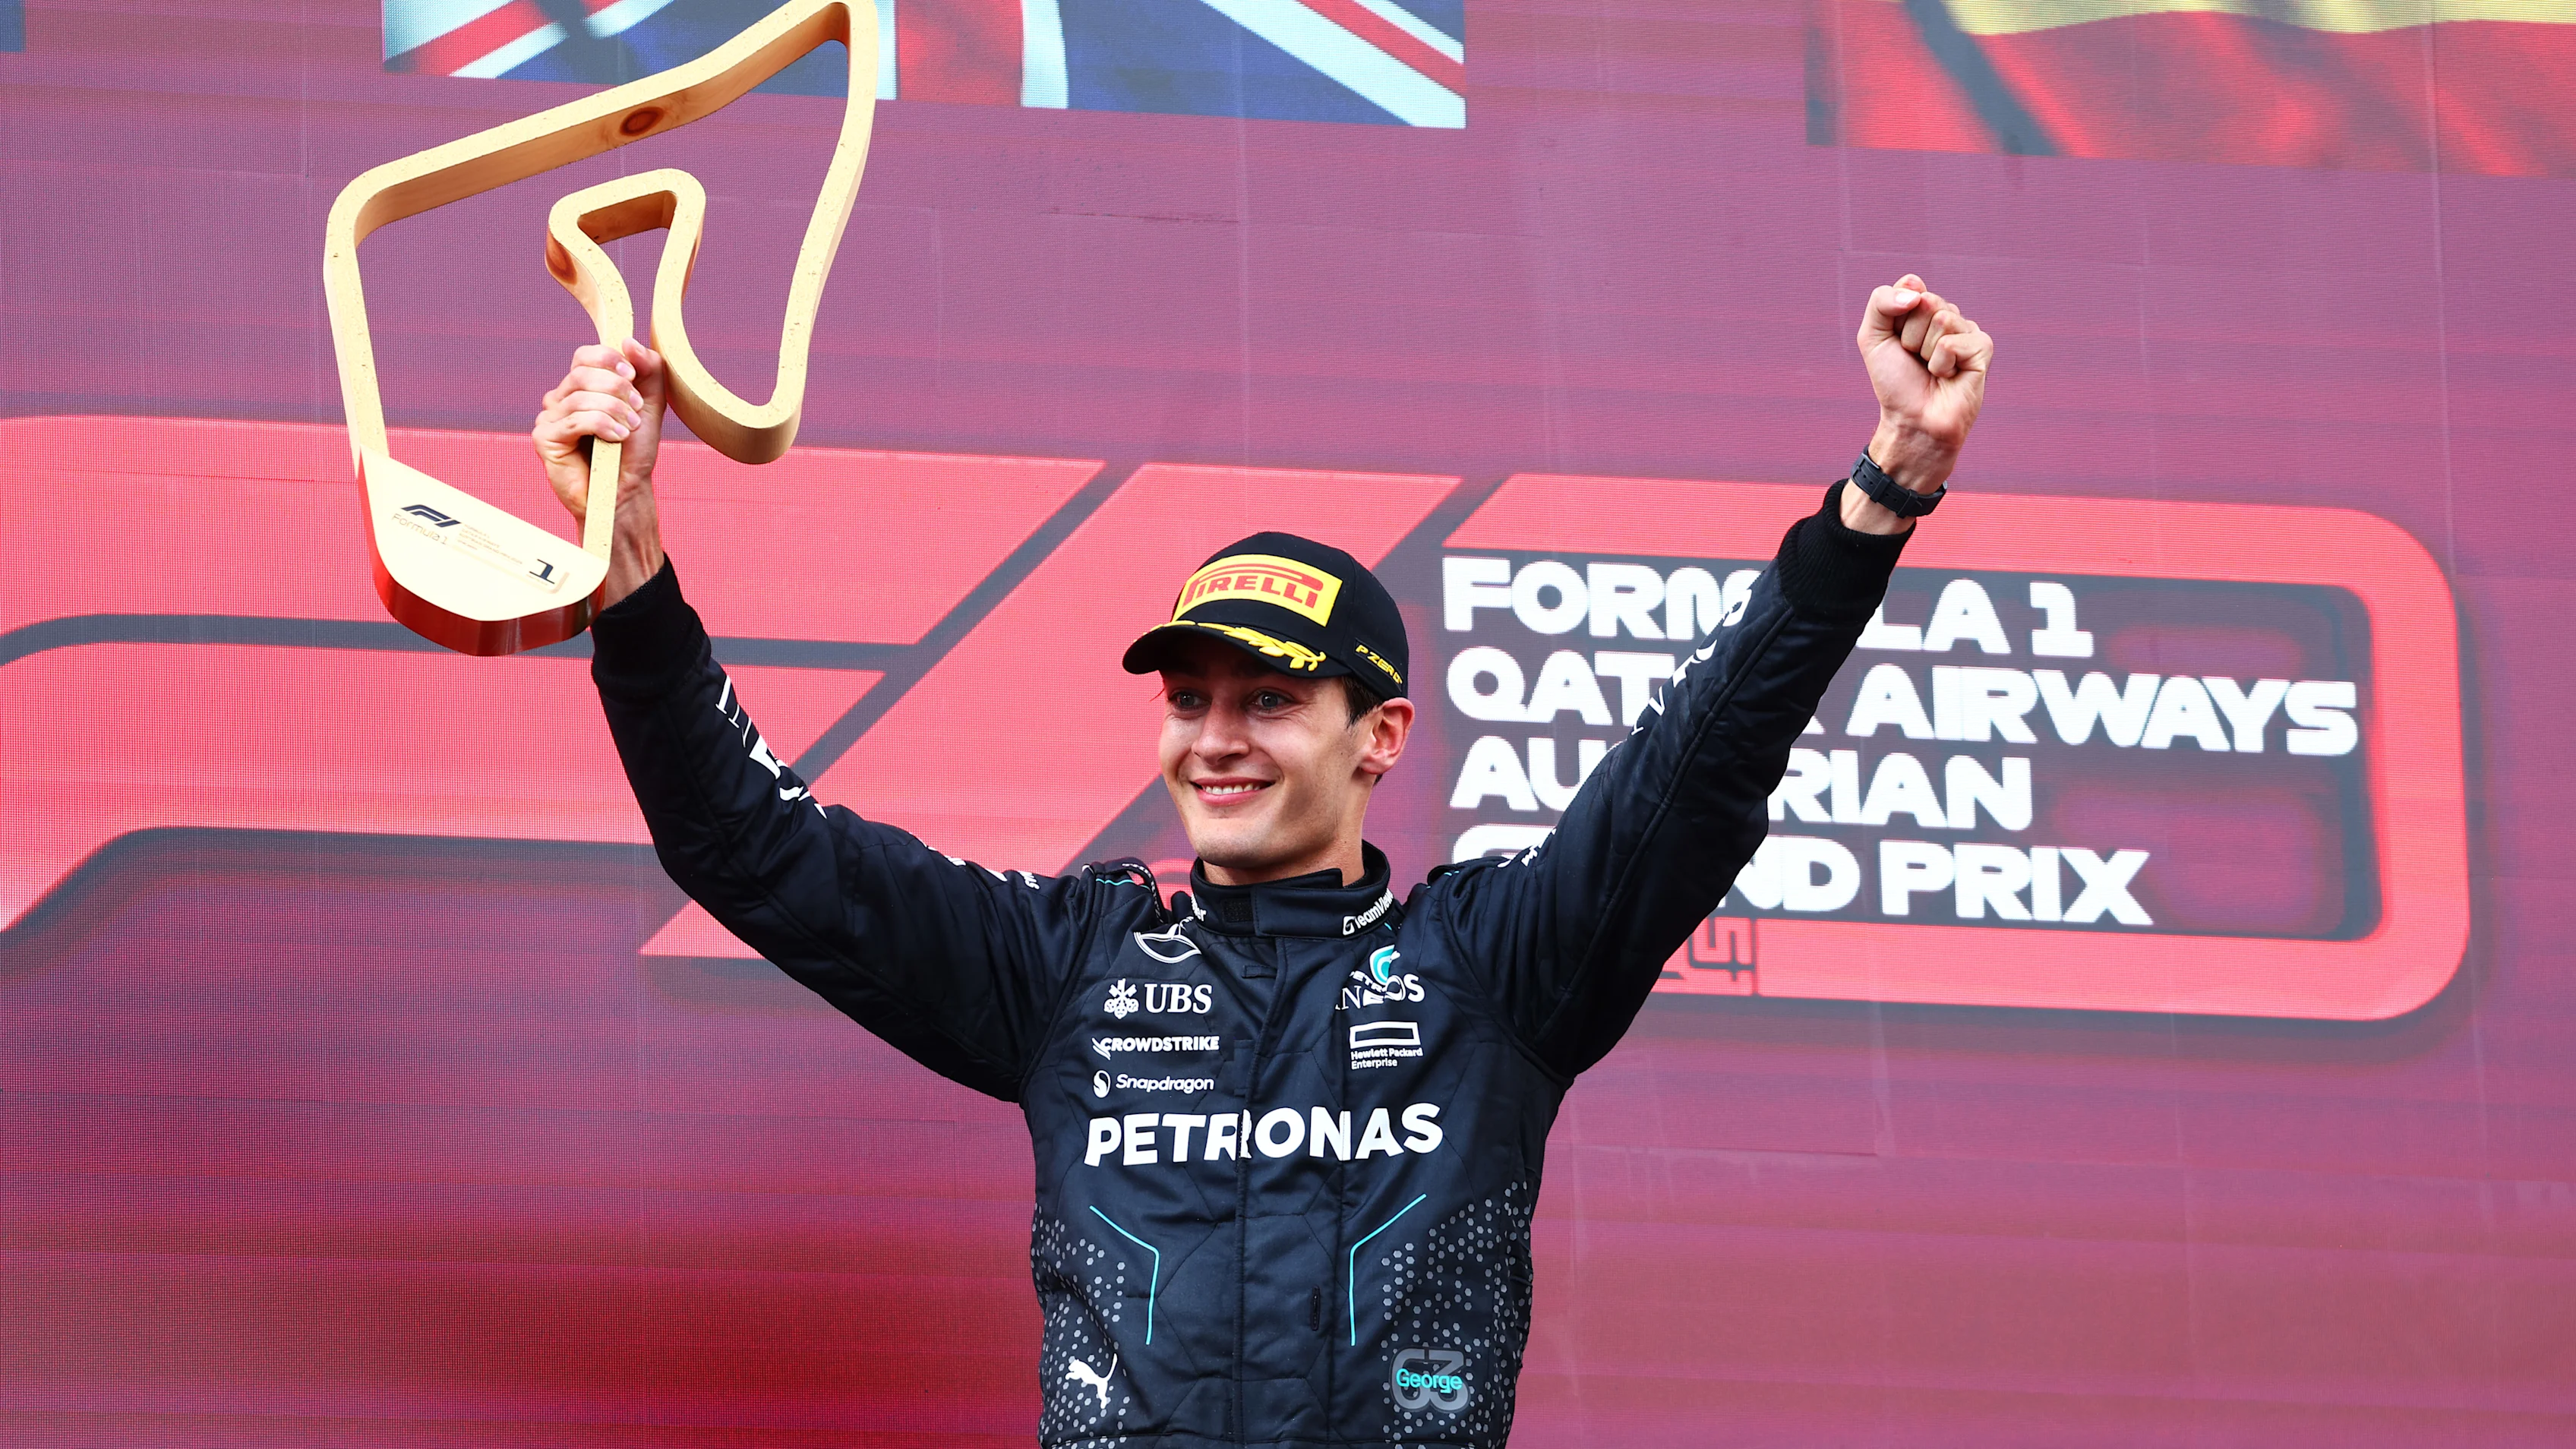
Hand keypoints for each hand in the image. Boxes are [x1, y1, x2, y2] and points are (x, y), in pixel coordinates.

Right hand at [533, 337, 666, 607]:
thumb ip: (648, 371)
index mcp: (582, 387)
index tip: (632, 376)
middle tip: (636, 410)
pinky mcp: (545, 438)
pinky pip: (574, 419)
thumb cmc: (633, 451)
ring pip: (580, 395)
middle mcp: (561, 398)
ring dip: (613, 410)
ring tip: (630, 429)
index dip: (608, 359)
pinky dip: (601, 425)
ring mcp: (549, 418)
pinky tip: (616, 439)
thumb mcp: (650, 406)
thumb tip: (629, 341)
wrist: (625, 491)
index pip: (585, 356)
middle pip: (582, 372)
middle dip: (616, 387)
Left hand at [1856, 274, 1992, 500]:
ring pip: (1941, 319)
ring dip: (1925, 351)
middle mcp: (1947, 315)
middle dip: (1909, 336)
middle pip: (1925, 301)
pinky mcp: (1983, 347)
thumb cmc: (1895, 382)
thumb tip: (1915, 289)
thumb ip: (1881, 302)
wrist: (1912, 421)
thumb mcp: (1872, 338)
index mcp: (1923, 309)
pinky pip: (1953, 343)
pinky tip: (1948, 377)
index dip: (1894, 317)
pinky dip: (1941, 364)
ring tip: (1931, 370)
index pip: (1910, 287)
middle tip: (1915, 360)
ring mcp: (1967, 330)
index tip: (1896, 343)